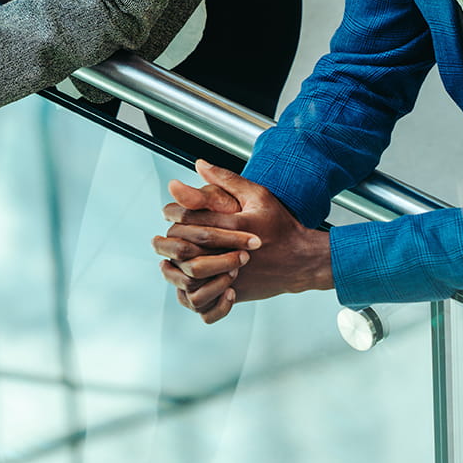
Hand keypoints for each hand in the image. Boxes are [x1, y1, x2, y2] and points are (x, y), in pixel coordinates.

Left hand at [154, 160, 332, 323]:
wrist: (300, 259)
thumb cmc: (280, 225)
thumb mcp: (257, 195)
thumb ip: (226, 179)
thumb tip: (199, 164)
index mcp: (234, 224)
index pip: (189, 217)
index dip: (173, 212)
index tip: (167, 211)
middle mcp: (230, 250)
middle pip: (184, 246)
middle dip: (169, 240)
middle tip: (162, 237)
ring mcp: (232, 274)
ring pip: (188, 274)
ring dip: (174, 266)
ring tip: (168, 259)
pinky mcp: (234, 292)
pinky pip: (202, 297)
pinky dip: (189, 288)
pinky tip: (186, 278)